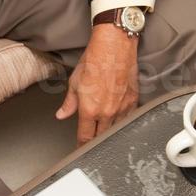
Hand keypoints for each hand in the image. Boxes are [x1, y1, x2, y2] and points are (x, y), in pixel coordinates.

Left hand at [56, 24, 139, 145]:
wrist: (114, 47)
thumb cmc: (94, 60)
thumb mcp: (75, 82)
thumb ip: (69, 103)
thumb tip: (62, 114)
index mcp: (90, 109)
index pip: (85, 136)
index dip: (81, 145)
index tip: (79, 149)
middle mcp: (107, 112)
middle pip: (101, 137)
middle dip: (94, 142)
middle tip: (90, 143)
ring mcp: (122, 108)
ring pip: (116, 130)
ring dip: (108, 133)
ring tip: (103, 134)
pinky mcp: (134, 101)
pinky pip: (128, 118)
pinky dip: (122, 122)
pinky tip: (118, 121)